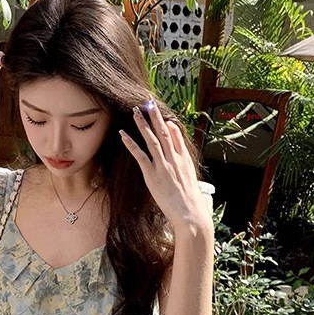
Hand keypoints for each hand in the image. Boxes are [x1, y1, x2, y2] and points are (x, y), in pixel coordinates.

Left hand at [119, 102, 211, 235]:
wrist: (190, 213)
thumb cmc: (189, 198)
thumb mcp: (190, 175)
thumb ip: (183, 159)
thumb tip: (178, 148)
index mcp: (183, 157)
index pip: (174, 134)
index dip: (165, 120)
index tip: (157, 109)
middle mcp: (174, 158)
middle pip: (163, 132)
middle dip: (155, 115)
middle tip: (147, 100)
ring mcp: (163, 166)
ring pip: (152, 140)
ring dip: (143, 124)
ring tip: (135, 111)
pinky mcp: (152, 176)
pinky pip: (140, 156)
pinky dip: (131, 144)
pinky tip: (123, 134)